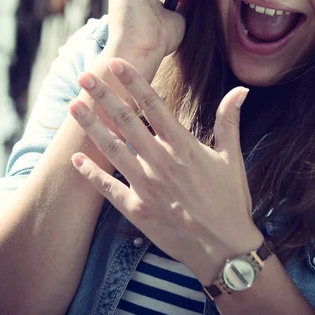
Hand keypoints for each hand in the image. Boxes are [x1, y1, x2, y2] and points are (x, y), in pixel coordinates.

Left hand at [68, 59, 261, 284]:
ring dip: (91, 126)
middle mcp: (160, 161)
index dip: (133, 82)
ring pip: (112, 149)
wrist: (224, 250)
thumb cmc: (230, 201)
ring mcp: (145, 186)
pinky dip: (90, 174)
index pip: (153, 105)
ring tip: (73, 106)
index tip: (117, 63)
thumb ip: (229, 122)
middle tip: (85, 76)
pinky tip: (75, 159)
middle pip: (126, 121)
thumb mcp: (232, 158)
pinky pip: (107, 188)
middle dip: (104, 96)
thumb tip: (241, 90)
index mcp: (183, 146)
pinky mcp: (136, 209)